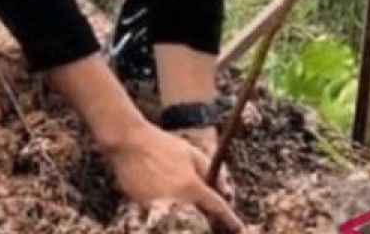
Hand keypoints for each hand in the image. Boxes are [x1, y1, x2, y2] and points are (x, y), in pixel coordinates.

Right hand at [105, 122, 244, 232]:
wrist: (130, 144)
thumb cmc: (162, 145)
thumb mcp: (192, 153)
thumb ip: (211, 171)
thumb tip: (224, 189)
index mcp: (192, 187)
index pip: (217, 209)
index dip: (231, 221)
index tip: (239, 229)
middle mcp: (178, 201)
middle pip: (200, 222)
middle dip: (208, 222)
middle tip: (212, 218)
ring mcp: (161, 208)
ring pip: (182, 222)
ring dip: (189, 220)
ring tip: (187, 205)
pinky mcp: (145, 210)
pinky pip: (164, 218)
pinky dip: (171, 216)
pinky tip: (169, 203)